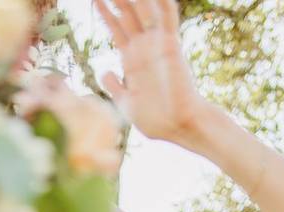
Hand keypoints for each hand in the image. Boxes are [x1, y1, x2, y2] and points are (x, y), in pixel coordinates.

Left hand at [95, 0, 210, 145]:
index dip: (106, 13)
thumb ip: (115, 85)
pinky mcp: (171, 48)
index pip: (117, 29)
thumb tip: (106, 72)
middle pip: (130, 16)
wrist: (177, 127)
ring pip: (146, 13)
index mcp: (133, 60)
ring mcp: (158, 46)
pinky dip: (163, 6)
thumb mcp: (126, 102)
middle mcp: (145, 49)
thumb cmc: (156, 119)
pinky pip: (168, 21)